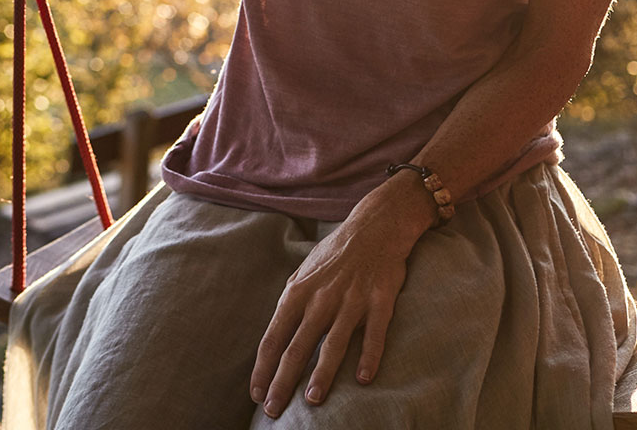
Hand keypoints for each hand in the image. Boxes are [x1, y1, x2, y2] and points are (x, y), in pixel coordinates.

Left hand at [250, 181, 430, 416]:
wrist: (376, 225)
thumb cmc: (337, 252)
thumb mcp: (306, 270)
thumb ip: (292, 300)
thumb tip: (277, 332)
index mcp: (299, 291)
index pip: (274, 336)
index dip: (263, 368)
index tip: (256, 394)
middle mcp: (322, 298)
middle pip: (297, 347)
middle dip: (282, 382)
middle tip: (273, 410)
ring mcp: (351, 299)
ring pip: (332, 344)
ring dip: (321, 374)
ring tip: (312, 401)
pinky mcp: (379, 299)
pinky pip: (373, 332)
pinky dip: (368, 356)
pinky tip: (363, 379)